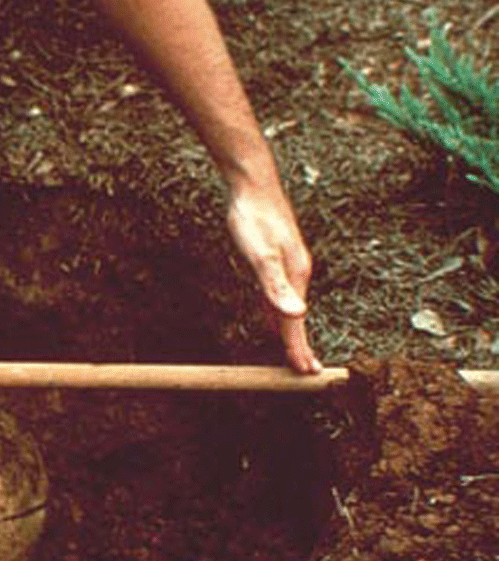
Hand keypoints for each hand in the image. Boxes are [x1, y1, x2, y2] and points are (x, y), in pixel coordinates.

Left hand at [225, 181, 321, 373]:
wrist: (252, 185)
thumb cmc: (254, 219)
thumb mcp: (261, 255)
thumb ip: (276, 286)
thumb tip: (298, 314)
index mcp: (296, 277)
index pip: (296, 323)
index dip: (299, 349)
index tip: (308, 374)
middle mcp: (296, 274)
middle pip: (297, 319)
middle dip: (301, 346)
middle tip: (306, 373)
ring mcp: (287, 266)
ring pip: (289, 308)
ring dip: (291, 332)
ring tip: (294, 354)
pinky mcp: (275, 259)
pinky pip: (279, 295)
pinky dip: (278, 313)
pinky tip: (273, 318)